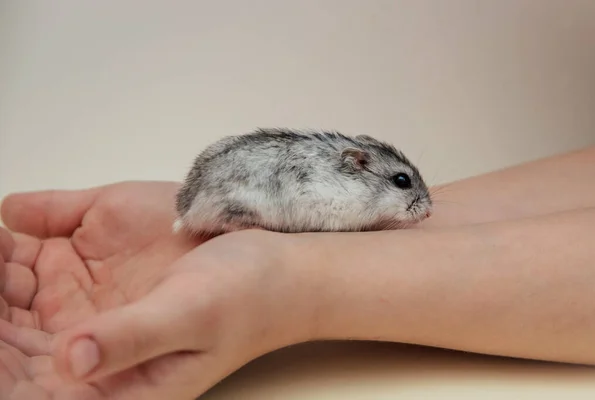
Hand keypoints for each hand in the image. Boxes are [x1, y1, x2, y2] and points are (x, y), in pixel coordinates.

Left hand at [0, 182, 312, 398]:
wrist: (271, 260)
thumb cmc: (245, 299)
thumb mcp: (191, 318)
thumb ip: (132, 338)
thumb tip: (71, 359)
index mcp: (107, 386)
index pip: (24, 389)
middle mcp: (86, 349)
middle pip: (5, 342)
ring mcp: (83, 306)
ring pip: (9, 299)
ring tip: (1, 248)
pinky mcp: (89, 267)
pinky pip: (30, 259)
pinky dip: (12, 244)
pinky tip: (10, 235)